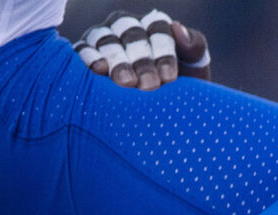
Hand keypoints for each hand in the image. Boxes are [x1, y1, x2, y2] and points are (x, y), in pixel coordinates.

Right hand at [74, 9, 211, 89]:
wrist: (158, 124)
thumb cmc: (178, 95)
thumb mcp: (194, 75)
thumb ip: (193, 48)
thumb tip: (177, 26)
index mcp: (154, 29)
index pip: (157, 28)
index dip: (163, 51)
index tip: (171, 79)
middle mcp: (127, 29)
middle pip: (130, 34)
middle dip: (141, 60)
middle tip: (149, 86)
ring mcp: (104, 40)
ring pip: (106, 39)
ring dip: (116, 60)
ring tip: (126, 83)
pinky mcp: (85, 53)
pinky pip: (83, 49)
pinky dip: (89, 58)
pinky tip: (98, 72)